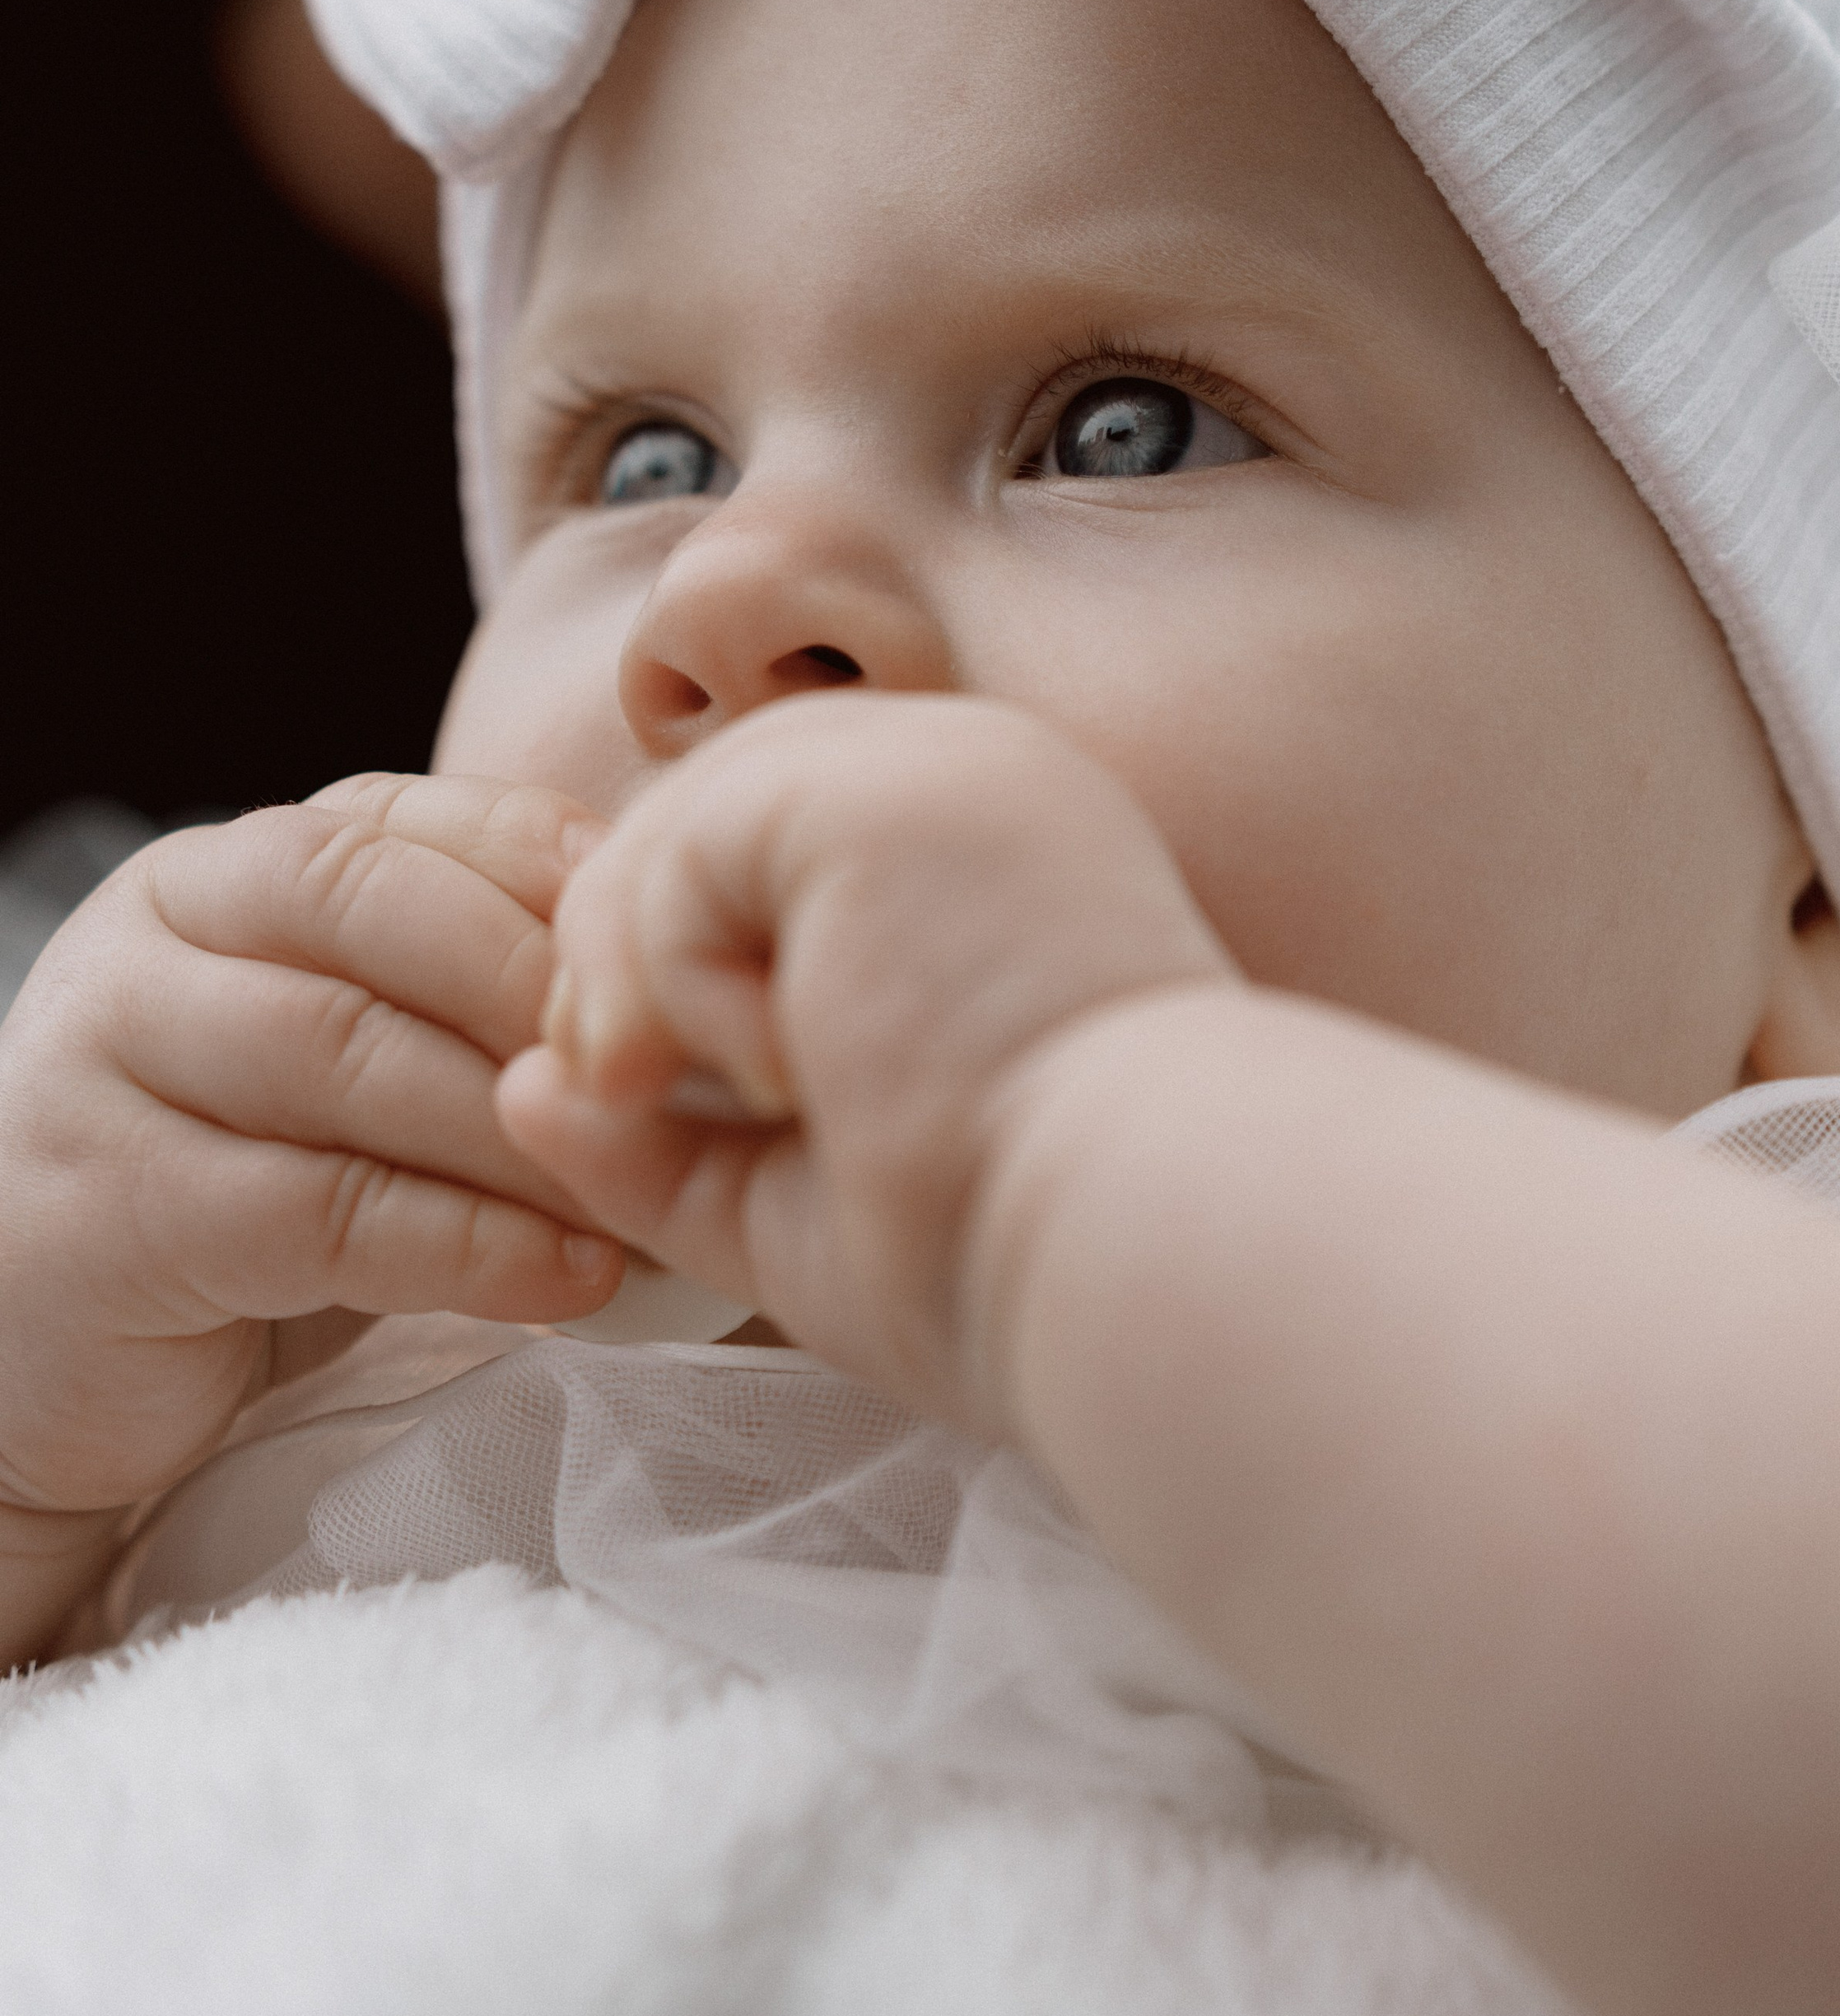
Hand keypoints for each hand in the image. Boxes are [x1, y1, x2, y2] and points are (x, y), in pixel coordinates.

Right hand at [0, 773, 625, 1553]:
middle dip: (543, 991)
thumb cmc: (245, 1198)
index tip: (669, 948)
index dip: (553, 874)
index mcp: (234, 868)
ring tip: (643, 1192)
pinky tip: (569, 1278)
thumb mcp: (353, 1067)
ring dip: (520, 1130)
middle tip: (675, 1080)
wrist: (41, 1365)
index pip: (413, 821)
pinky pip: (319, 1209)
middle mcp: (156, 927)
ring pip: (349, 1053)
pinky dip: (466, 1244)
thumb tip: (673, 986)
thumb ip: (462, 1000)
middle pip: (377, 910)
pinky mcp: (106, 1208)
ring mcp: (110, 1055)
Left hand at [498, 693, 1234, 1430]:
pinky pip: (685, 846)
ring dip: (642, 975)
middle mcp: (966, 779)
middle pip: (698, 814)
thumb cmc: (1013, 1249)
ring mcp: (930, 766)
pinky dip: (680, 973)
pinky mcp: (880, 788)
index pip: (761, 852)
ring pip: (674, 819)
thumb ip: (667, 1139)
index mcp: (982, 859)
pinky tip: (784, 1065)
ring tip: (702, 1093)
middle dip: (621, 960)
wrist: (1136, 1244)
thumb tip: (526, 1092)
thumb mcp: (804, 1196)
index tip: (652, 1101)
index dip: (669, 963)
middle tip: (627, 1095)